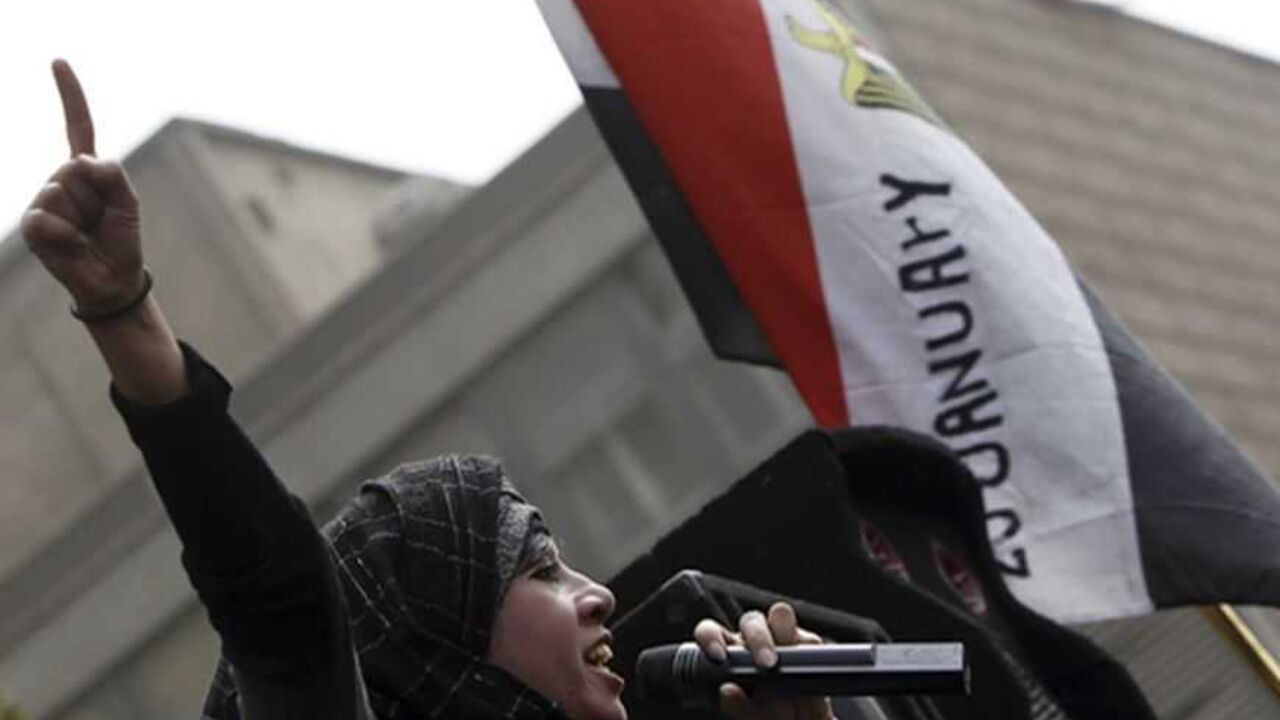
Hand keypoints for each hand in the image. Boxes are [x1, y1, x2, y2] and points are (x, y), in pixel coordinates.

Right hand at [21, 59, 144, 314]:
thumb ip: (113, 177)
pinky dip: (65, 233)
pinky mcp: (33, 224)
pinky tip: (73, 244)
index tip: (58, 61)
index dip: (69, 95)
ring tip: (87, 234)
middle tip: (101, 220)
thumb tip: (83, 161)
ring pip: (60, 189)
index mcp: (88, 171)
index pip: (78, 126)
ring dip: (82, 215)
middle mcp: (62, 180)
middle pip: (76, 167)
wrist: (111, 280)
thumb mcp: (128, 205)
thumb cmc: (121, 241)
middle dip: (97, 195)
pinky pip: (46, 216)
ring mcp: (44, 200)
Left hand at [694, 603, 835, 719]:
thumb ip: (740, 705)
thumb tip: (727, 691)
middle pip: (750, 621)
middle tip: (766, 665)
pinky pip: (809, 638)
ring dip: (785, 631)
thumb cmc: (770, 715)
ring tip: (792, 659)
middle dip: (758, 638)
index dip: (711, 637)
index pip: (711, 632)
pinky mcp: (807, 643)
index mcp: (729, 653)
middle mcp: (753, 640)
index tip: (718, 656)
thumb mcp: (754, 715)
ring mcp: (782, 638)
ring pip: (780, 615)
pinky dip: (808, 648)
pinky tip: (809, 667)